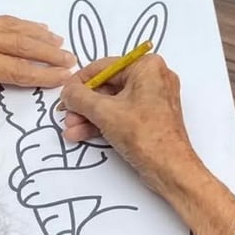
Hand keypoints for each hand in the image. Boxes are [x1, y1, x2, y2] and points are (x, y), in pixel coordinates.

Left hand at [0, 14, 75, 86]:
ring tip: (59, 42)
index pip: (14, 68)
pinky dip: (23, 24)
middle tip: (69, 59)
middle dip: (48, 53)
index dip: (41, 74)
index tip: (62, 76)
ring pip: (14, 27)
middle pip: (20, 44)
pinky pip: (1, 19)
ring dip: (40, 35)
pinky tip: (36, 28)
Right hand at [60, 55, 234, 234]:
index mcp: (147, 66)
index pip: (105, 67)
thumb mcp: (104, 112)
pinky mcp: (151, 116)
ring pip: (113, 102)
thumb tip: (67, 91)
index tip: (64, 93)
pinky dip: (103, 122)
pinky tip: (82, 133)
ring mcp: (154, 98)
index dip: (80, 81)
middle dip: (84, 104)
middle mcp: (153, 77)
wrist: (170, 168)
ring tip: (71, 129)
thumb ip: (80, 97)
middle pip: (108, 86)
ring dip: (90, 115)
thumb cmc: (145, 135)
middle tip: (66, 114)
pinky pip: (122, 113)